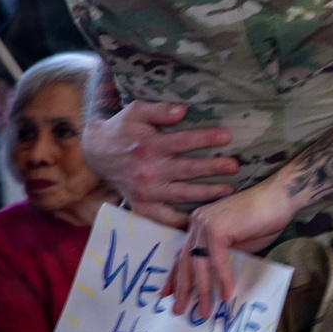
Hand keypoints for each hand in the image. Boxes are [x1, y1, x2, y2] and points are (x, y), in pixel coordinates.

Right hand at [83, 101, 238, 226]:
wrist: (97, 154)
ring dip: (207, 194)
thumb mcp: (136, 111)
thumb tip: (183, 110)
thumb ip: (159, 110)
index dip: (206, 138)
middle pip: (188, 170)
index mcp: (149, 146)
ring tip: (228, 191)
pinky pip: (165, 218)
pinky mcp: (141, 206)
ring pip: (182, 195)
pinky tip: (201, 218)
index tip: (228, 137)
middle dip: (214, 168)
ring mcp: (145, 192)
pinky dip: (183, 221)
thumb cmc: (122, 129)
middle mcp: (148, 171)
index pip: (183, 141)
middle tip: (235, 166)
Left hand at [164, 175, 297, 316]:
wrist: (279, 198)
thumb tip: (211, 282)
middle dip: (182, 288)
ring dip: (203, 291)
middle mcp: (197, 222)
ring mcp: (205, 224)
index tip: (168, 294)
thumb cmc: (262, 220)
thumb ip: (220, 258)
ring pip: (199, 264)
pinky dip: (223, 279)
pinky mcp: (217, 228)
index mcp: (198, 224)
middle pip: (185, 261)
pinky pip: (217, 261)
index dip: (175, 276)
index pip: (182, 254)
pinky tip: (227, 295)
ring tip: (204, 311)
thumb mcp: (236, 244)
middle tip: (177, 310)